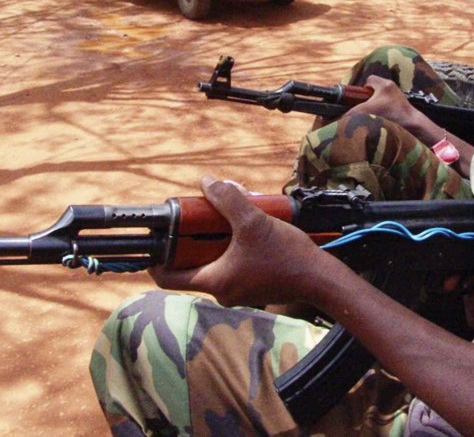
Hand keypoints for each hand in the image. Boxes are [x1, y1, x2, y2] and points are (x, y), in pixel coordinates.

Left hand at [149, 176, 327, 306]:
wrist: (320, 278)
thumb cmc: (287, 256)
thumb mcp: (254, 221)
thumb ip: (228, 200)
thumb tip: (207, 182)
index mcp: (215, 281)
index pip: (169, 278)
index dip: (155, 260)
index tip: (153, 242)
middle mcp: (222, 290)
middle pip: (192, 265)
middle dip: (192, 238)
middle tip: (197, 218)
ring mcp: (239, 289)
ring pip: (214, 261)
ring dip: (216, 238)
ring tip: (227, 215)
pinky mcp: (253, 284)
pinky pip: (233, 263)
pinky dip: (232, 245)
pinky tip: (246, 227)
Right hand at [349, 75, 426, 131]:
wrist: (413, 124)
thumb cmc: (393, 114)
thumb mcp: (369, 110)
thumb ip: (353, 111)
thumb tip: (341, 118)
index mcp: (384, 84)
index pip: (369, 80)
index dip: (362, 89)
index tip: (359, 99)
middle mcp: (392, 88)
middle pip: (374, 89)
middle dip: (367, 99)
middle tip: (364, 109)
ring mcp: (397, 97)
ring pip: (380, 98)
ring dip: (375, 107)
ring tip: (373, 116)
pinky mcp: (401, 107)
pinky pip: (387, 105)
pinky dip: (383, 112)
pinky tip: (382, 120)